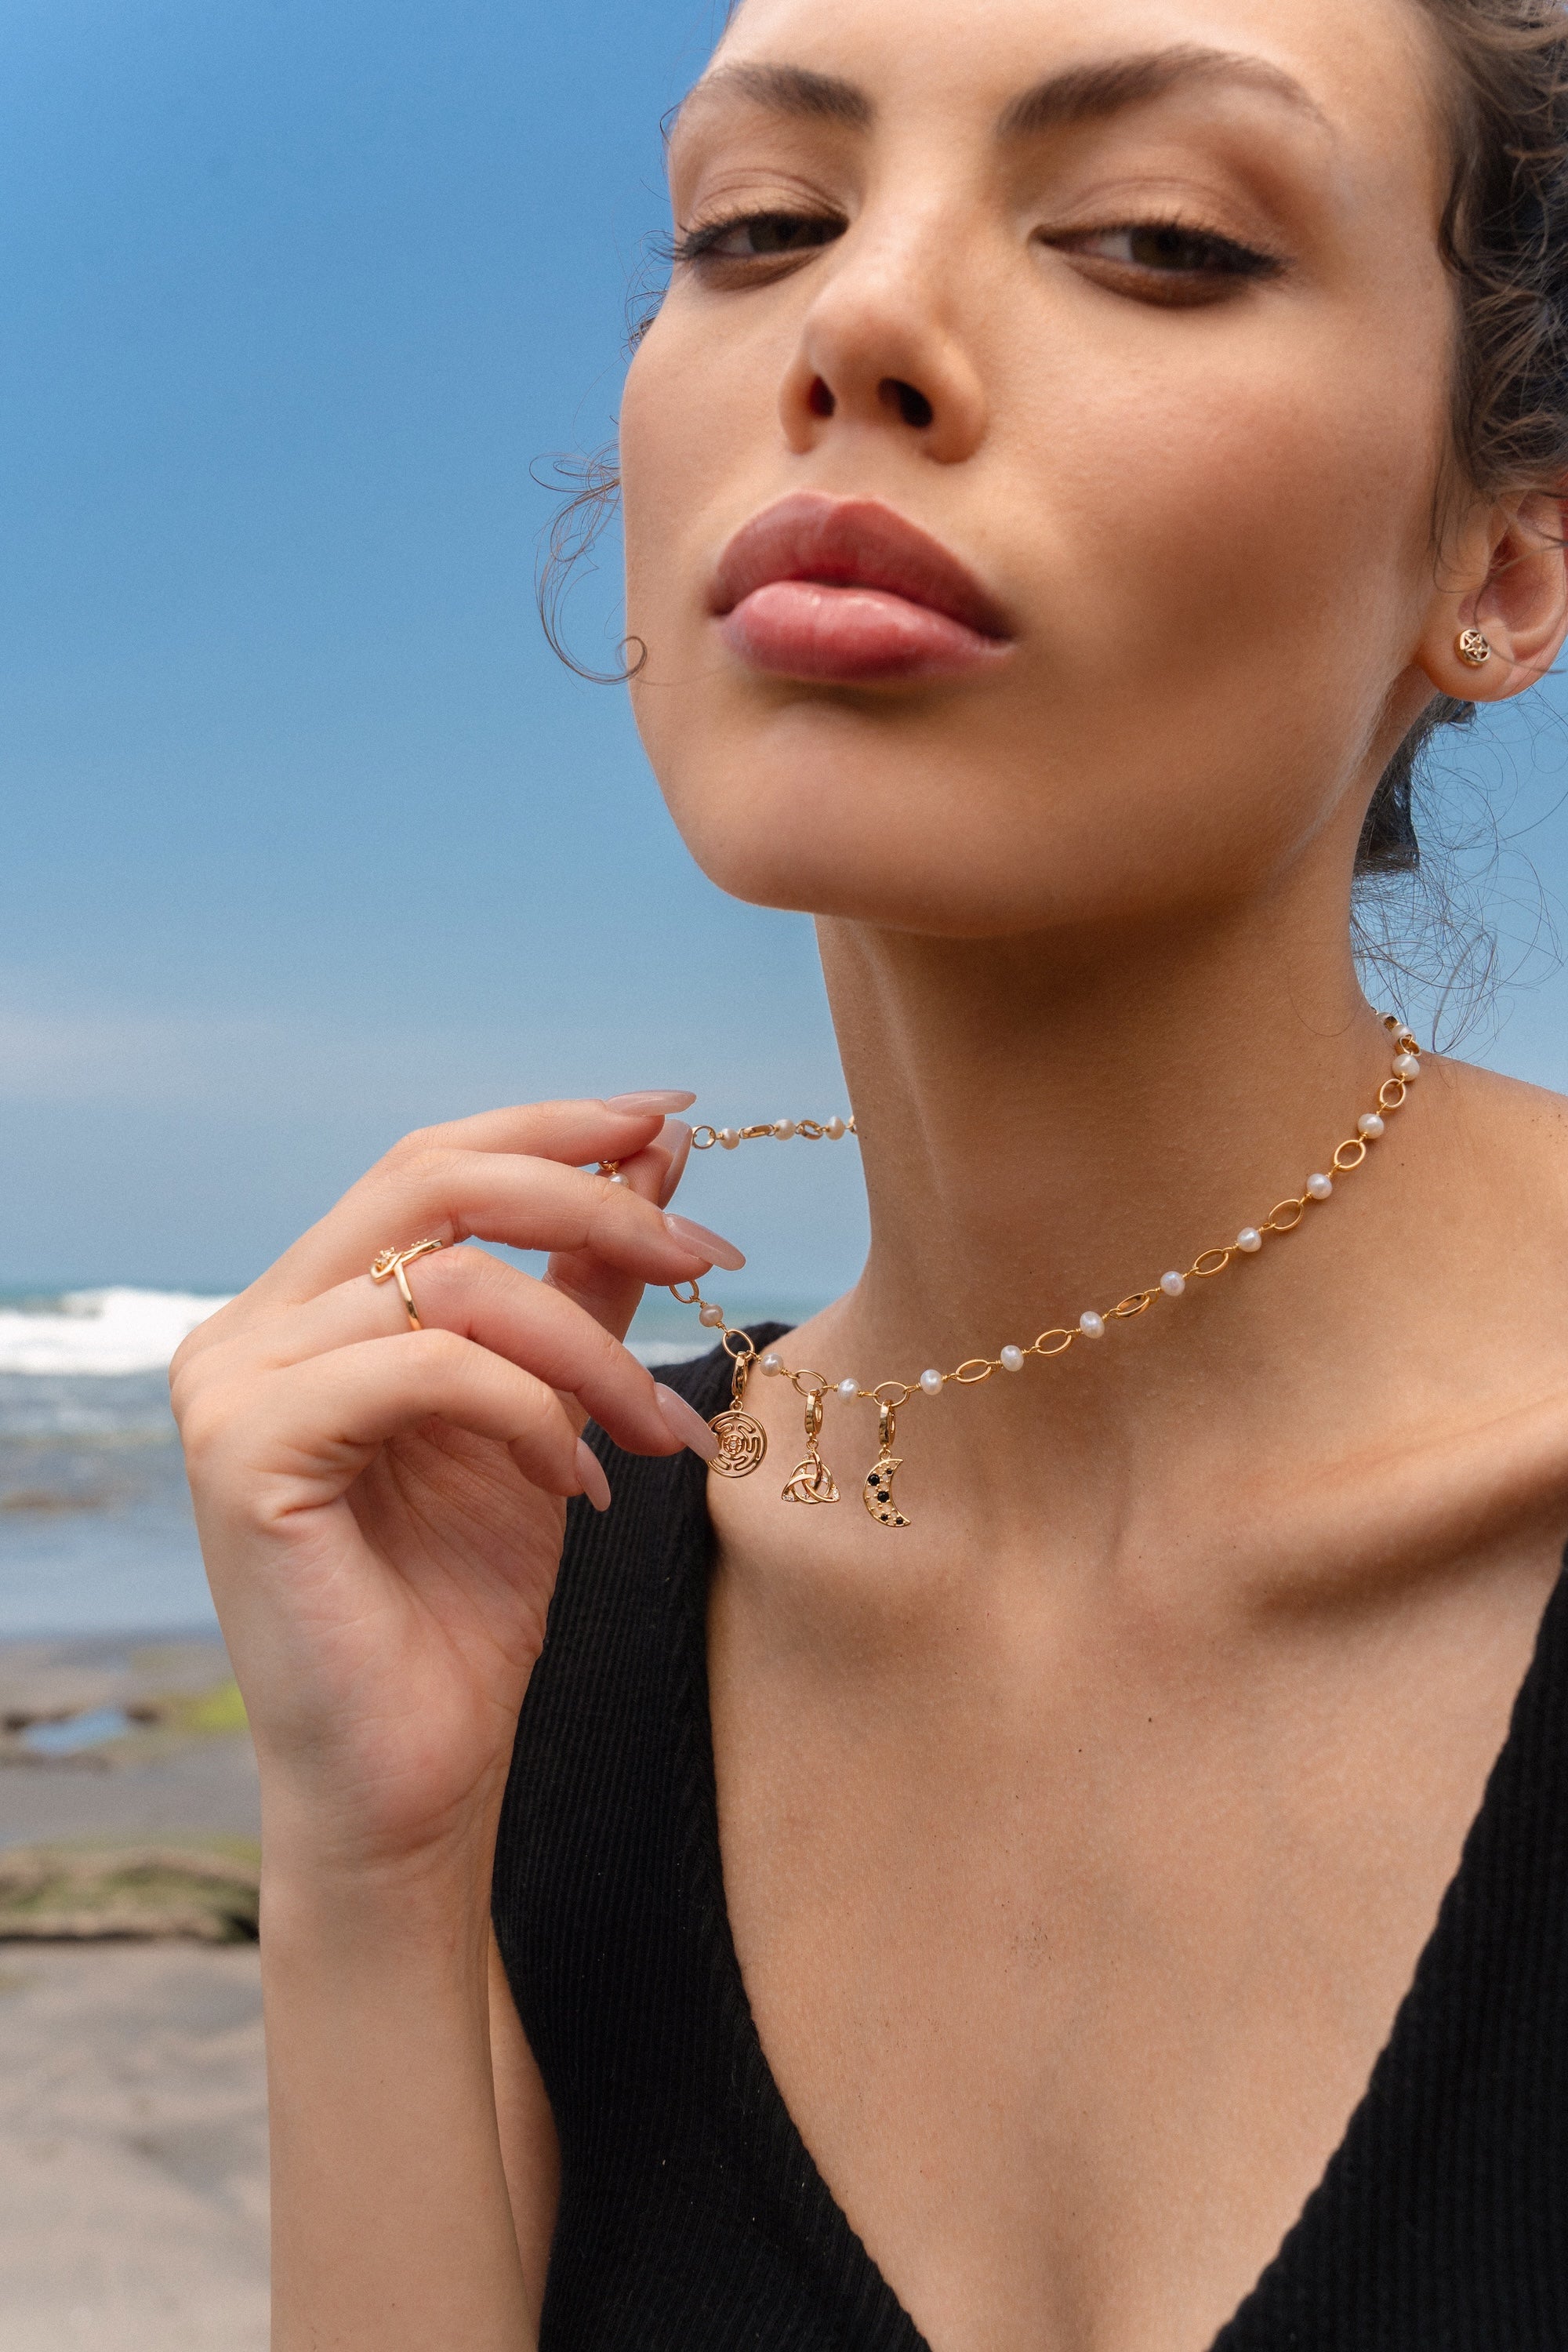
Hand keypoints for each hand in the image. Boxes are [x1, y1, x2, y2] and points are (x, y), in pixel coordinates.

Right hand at [171, 1093, 737, 1878]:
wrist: (410, 1784)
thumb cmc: (464, 1607)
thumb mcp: (549, 1414)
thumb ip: (585, 1283)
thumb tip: (659, 1152)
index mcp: (304, 1310)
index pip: (427, 1166)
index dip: (553, 1128)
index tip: (674, 1117)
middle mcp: (247, 1328)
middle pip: (427, 1181)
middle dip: (586, 1195)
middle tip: (707, 1246)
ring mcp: (231, 1384)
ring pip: (446, 1282)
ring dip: (590, 1344)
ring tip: (664, 1426)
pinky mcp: (243, 1451)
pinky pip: (424, 1368)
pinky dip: (529, 1409)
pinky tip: (579, 1481)